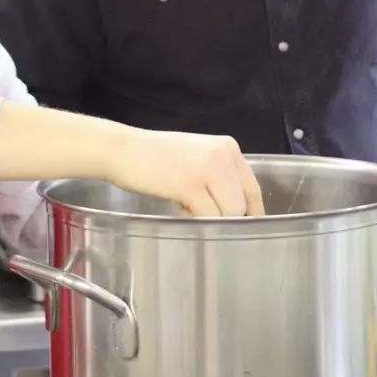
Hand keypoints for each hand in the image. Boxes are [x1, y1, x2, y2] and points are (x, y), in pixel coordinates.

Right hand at [107, 129, 265, 217]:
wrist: (123, 149)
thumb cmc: (156, 157)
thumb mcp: (197, 158)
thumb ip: (218, 177)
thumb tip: (234, 210)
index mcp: (228, 148)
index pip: (253, 189)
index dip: (251, 214)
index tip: (245, 229)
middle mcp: (223, 155)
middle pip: (243, 205)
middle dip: (227, 219)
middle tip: (200, 213)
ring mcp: (208, 168)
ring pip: (229, 213)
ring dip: (212, 221)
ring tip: (187, 207)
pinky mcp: (190, 184)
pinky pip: (208, 217)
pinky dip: (197, 221)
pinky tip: (179, 207)